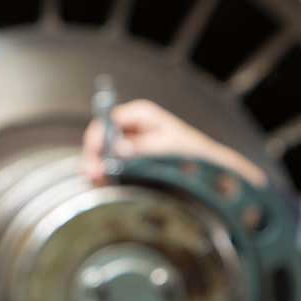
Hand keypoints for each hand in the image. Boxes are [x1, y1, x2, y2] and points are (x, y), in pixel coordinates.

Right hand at [81, 99, 266, 187]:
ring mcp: (128, 143)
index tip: (95, 160)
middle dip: (94, 158)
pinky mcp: (128, 160)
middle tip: (94, 176)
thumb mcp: (168, 148)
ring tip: (100, 184)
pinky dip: (105, 177)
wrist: (207, 170)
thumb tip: (118, 149)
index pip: (107, 121)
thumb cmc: (191, 154)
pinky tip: (106, 186)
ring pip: (102, 155)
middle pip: (100, 138)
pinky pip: (109, 167)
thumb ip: (142, 148)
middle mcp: (131, 126)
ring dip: (98, 170)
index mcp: (140, 114)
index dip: (97, 140)